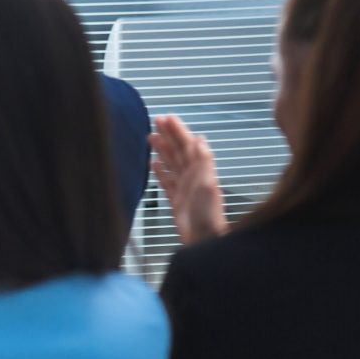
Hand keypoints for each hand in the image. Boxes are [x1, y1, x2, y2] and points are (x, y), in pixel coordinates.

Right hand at [151, 115, 226, 245]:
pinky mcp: (176, 199)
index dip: (178, 131)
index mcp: (200, 171)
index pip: (187, 145)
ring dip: (163, 150)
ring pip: (171, 163)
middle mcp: (193, 177)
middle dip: (169, 135)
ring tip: (151, 138)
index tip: (168, 118)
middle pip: (178, 151)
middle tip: (157, 122)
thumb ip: (203, 162)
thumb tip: (200, 139)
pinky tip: (154, 164)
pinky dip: (160, 171)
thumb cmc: (207, 216)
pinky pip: (166, 180)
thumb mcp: (207, 185)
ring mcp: (184, 187)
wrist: (204, 239)